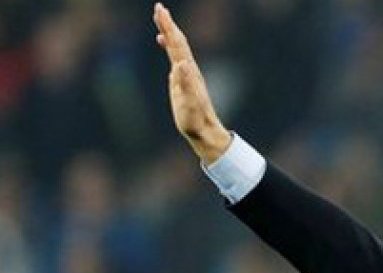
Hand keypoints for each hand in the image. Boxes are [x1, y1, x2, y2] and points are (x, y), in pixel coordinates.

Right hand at [153, 3, 231, 164]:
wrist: (204, 129)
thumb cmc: (195, 119)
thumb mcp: (189, 103)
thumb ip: (186, 84)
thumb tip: (182, 64)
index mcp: (188, 72)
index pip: (177, 45)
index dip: (168, 28)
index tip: (160, 11)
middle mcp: (188, 69)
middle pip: (178, 41)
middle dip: (168, 23)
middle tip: (159, 7)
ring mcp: (186, 73)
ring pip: (177, 46)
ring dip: (168, 30)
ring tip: (160, 16)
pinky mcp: (182, 79)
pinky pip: (174, 56)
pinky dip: (168, 45)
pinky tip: (161, 40)